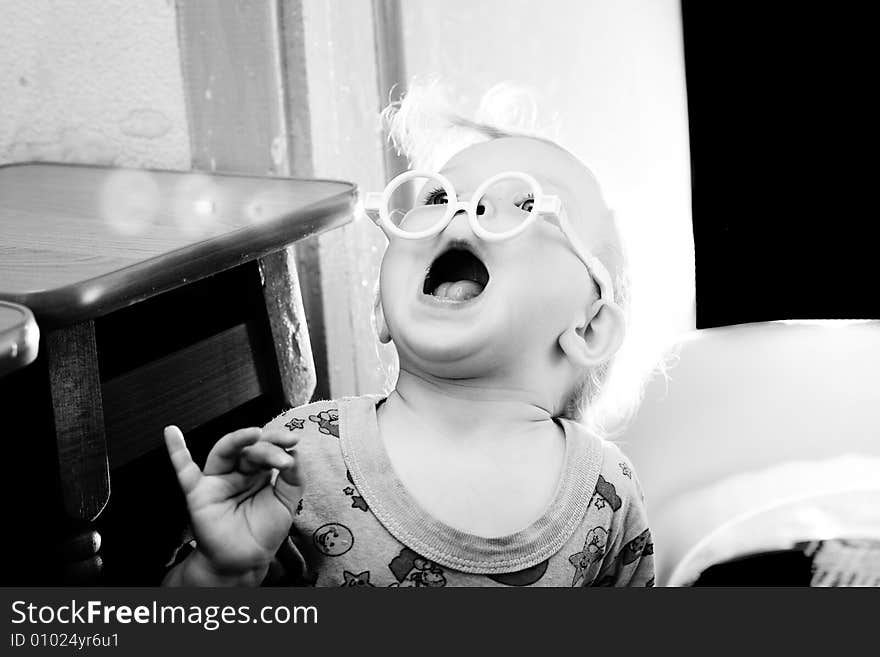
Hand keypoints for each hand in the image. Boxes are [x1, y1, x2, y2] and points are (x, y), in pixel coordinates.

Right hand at [164, 425, 302, 582]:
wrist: (245, 560)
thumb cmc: (264, 531)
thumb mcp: (287, 502)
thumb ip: (294, 477)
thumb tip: (294, 453)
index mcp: (258, 471)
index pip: (267, 449)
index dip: (279, 443)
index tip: (293, 441)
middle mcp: (237, 472)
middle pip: (248, 448)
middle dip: (266, 446)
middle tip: (283, 448)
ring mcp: (217, 480)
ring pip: (224, 451)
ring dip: (238, 439)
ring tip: (253, 433)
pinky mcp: (198, 493)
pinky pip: (184, 471)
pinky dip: (176, 452)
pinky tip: (172, 433)